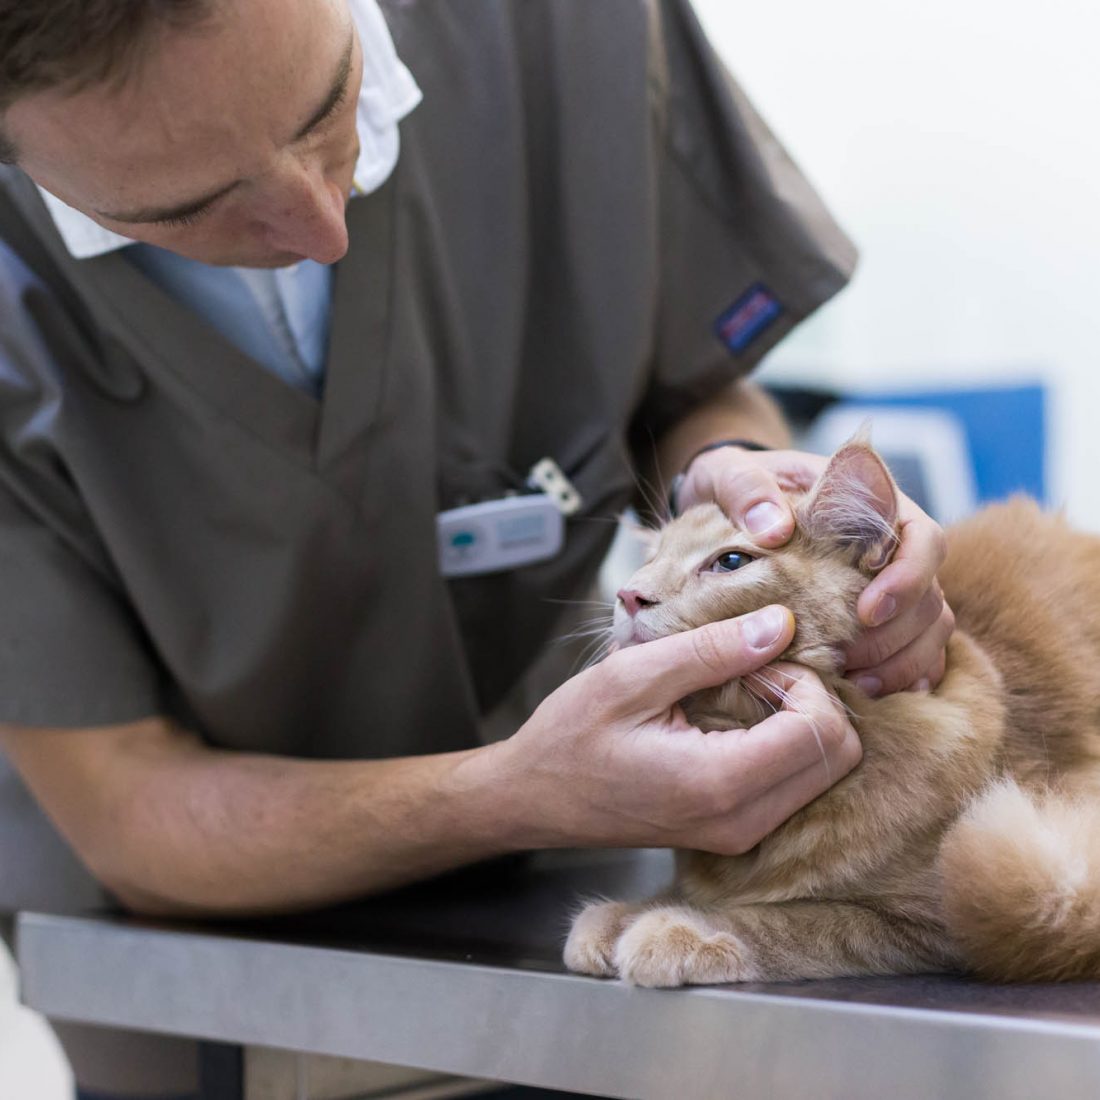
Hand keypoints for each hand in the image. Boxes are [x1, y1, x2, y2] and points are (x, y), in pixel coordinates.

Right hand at [494, 606, 860, 854]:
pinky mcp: (735, 832)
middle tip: (756, 673)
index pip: (821, 732)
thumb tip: (781, 624)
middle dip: (814, 700)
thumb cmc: (570, 735)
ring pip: (824, 772)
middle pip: (839, 757)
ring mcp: (741, 834)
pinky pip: (795, 785)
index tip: (754, 660)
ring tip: (742, 690)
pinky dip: (786, 743)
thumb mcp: (631, 676)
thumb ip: (710, 651)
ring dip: (801, 721)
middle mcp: (742, 822)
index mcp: (719, 784)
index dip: (804, 681)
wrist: (534, 797)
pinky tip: (737, 717)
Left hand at [676, 445, 953, 694]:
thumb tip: (773, 529)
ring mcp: (889, 583)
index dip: (908, 578)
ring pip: (930, 628)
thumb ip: (745, 488)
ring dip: (901, 662)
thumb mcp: (725, 475)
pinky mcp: (879, 618)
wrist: (722, 505)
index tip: (867, 611)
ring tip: (857, 686)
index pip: (922, 538)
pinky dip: (901, 675)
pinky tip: (870, 694)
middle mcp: (890, 545)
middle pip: (931, 594)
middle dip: (898, 635)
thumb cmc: (732, 487)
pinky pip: (914, 651)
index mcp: (871, 503)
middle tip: (848, 661)